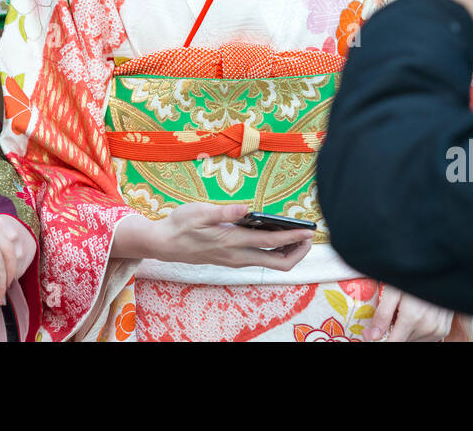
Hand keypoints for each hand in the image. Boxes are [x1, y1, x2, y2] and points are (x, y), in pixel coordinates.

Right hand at [111, 203, 313, 270]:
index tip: (309, 232)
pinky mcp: (232, 259)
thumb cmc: (180, 225)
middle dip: (297, 252)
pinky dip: (274, 250)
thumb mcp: (198, 212)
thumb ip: (223, 211)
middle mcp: (237, 256)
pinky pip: (260, 259)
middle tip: (308, 236)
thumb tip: (245, 208)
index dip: (293, 238)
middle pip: (277, 263)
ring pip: (270, 262)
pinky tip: (276, 234)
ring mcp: (235, 260)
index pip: (270, 243)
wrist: (163, 244)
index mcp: (232, 242)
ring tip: (298, 234)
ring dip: (287, 251)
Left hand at [364, 284, 453, 341]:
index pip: (392, 343)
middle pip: (402, 342)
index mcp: (412, 318)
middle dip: (392, 333)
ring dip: (404, 333)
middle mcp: (426, 327)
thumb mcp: (393, 290)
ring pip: (413, 341)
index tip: (372, 334)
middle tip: (390, 317)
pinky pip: (425, 338)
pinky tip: (415, 317)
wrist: (437, 271)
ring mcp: (437, 330)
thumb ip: (383, 314)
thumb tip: (373, 335)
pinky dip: (416, 331)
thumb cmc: (415, 277)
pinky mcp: (443, 330)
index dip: (379, 339)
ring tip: (404, 314)